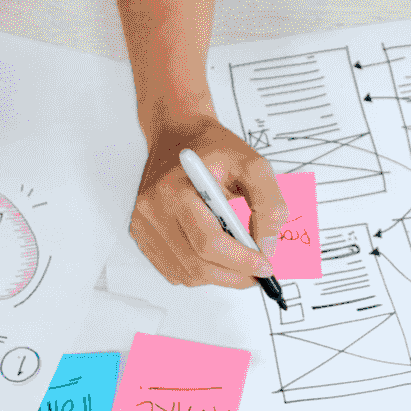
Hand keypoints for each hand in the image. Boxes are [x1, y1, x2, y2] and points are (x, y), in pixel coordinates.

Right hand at [131, 116, 288, 287]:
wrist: (178, 133)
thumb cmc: (214, 147)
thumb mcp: (252, 164)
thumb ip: (269, 204)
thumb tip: (268, 246)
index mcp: (175, 189)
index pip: (209, 241)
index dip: (241, 261)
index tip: (266, 266)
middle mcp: (152, 209)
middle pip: (196, 264)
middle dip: (234, 276)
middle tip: (259, 272)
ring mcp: (142, 224)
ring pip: (185, 273)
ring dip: (218, 277)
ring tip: (239, 263)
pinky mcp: (141, 233)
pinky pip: (173, 270)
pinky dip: (199, 272)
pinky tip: (214, 256)